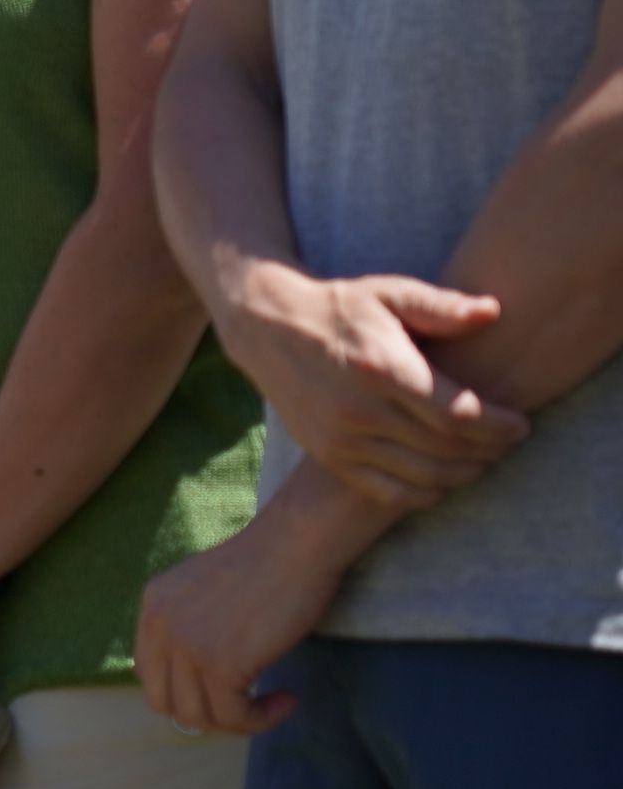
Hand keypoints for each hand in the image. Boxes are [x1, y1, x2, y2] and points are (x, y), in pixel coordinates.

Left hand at [136, 522, 343, 735]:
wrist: (298, 542)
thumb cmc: (271, 561)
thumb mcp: (208, 589)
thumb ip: (192, 622)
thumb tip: (198, 671)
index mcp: (153, 605)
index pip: (149, 673)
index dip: (185, 691)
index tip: (225, 689)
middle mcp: (159, 625)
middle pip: (163, 701)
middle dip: (206, 712)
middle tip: (246, 703)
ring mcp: (185, 645)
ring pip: (197, 716)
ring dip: (238, 719)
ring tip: (273, 703)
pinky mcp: (219, 663)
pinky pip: (232, 717)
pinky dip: (262, 719)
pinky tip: (287, 700)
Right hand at [219, 262, 521, 508]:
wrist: (267, 328)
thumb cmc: (340, 308)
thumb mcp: (389, 294)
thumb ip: (441, 307)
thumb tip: (492, 312)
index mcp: (382, 369)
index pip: (457, 414)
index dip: (498, 427)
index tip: (521, 425)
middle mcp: (359, 409)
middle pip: (445, 448)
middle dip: (488, 450)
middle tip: (510, 444)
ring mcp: (340, 438)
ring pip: (421, 474)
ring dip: (462, 474)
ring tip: (484, 461)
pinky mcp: (328, 455)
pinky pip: (385, 490)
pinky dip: (422, 494)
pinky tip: (443, 483)